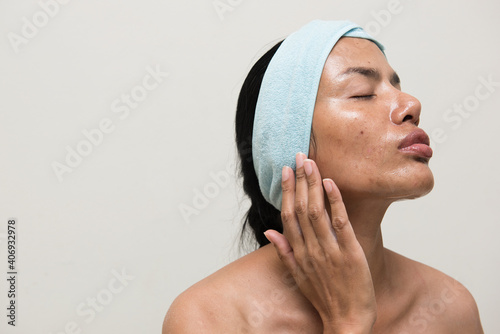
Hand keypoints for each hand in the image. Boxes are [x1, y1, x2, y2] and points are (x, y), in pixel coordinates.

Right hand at [264, 153, 376, 333]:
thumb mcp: (298, 276)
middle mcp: (310, 249)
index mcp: (297, 253)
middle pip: (301, 208)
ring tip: (311, 163)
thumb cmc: (323, 298)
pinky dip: (335, 202)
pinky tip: (331, 184)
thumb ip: (283, 251)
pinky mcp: (350, 253)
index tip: (286, 171)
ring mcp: (330, 250)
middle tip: (299, 157)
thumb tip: (269, 230)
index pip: (288, 215)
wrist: (347, 321)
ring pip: (317, 211)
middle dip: (299, 180)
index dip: (286, 191)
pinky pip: (340, 223)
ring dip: (313, 185)